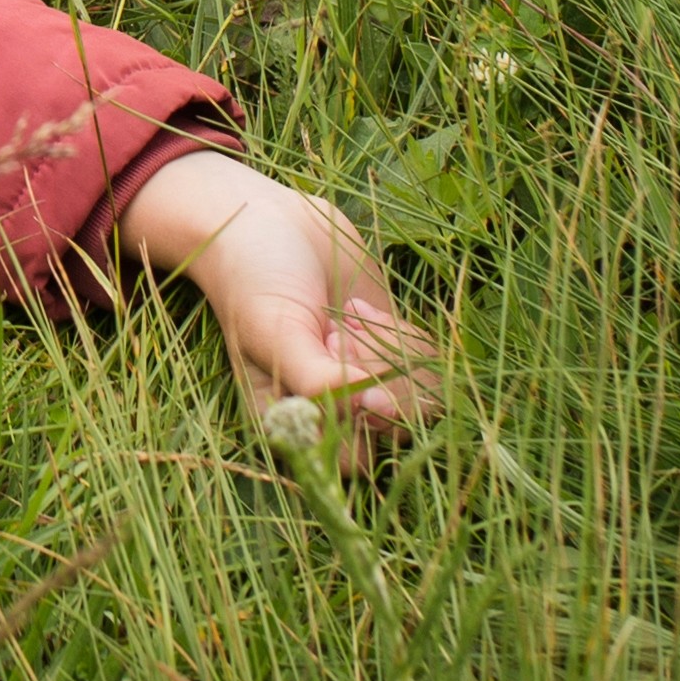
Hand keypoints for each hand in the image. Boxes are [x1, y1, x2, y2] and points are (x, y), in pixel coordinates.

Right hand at [118, 151, 430, 463]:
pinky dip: (402, 333)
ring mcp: (368, 379)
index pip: (351, 462)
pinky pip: (426, 362)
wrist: (263, 218)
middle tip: (334, 335)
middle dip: (376, 378)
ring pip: (420, 398)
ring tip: (347, 316)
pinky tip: (359, 308)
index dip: (364, 425)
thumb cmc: (253, 279)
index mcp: (294, 424)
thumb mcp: (275, 333)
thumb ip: (319, 382)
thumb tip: (376, 411)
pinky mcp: (391, 346)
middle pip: (394, 430)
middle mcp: (335, 411)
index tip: (356, 380)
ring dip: (390, 352)